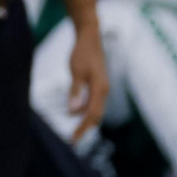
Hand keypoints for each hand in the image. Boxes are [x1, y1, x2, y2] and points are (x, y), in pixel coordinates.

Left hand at [66, 21, 108, 141]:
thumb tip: (72, 112)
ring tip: (75, 130)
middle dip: (85, 128)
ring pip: (95, 109)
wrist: (90, 37)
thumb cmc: (82, 53)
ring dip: (85, 120)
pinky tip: (76, 112)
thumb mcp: (75, 71)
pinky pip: (93, 102)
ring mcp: (102, 87)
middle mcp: (104, 91)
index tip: (72, 139)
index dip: (82, 128)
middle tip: (73, 139)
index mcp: (100, 89)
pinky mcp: (98, 83)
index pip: (92, 115)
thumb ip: (75, 91)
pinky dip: (85, 109)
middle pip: (96, 115)